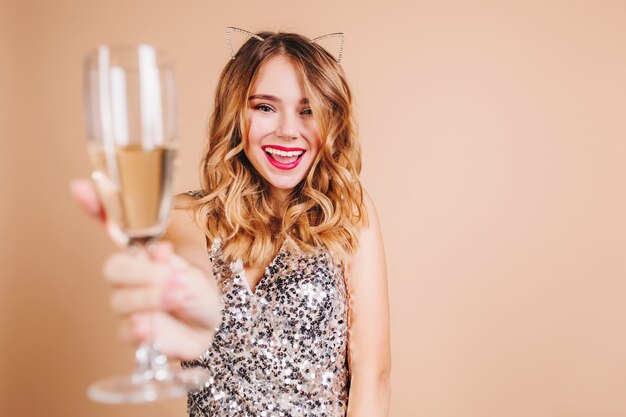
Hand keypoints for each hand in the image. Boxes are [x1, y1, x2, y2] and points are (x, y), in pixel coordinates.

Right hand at [70, 178, 220, 359]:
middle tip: (176, 276)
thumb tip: (157, 250)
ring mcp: (128, 304)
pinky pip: (125, 330)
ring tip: (180, 296)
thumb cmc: (196, 292)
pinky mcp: (132, 332)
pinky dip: (138, 327)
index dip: (96, 206)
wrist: (208, 326)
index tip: (80, 187)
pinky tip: (149, 326)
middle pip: (113, 268)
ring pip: (121, 299)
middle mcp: (130, 276)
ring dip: (152, 297)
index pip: (114, 226)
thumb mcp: (194, 271)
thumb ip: (172, 263)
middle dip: (143, 272)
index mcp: (143, 252)